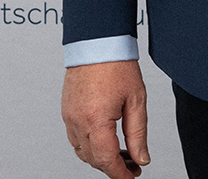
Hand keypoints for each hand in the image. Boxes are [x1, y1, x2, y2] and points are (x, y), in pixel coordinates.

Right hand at [61, 60, 150, 177]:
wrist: (97, 42)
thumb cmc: (117, 65)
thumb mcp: (136, 101)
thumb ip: (138, 134)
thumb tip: (141, 158)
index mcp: (95, 120)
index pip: (106, 160)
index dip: (120, 174)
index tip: (132, 177)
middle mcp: (77, 121)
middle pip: (93, 160)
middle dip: (113, 167)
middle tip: (133, 165)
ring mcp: (68, 116)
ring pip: (82, 151)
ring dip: (100, 157)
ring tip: (122, 153)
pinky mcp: (66, 110)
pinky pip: (75, 138)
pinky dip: (89, 145)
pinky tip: (106, 139)